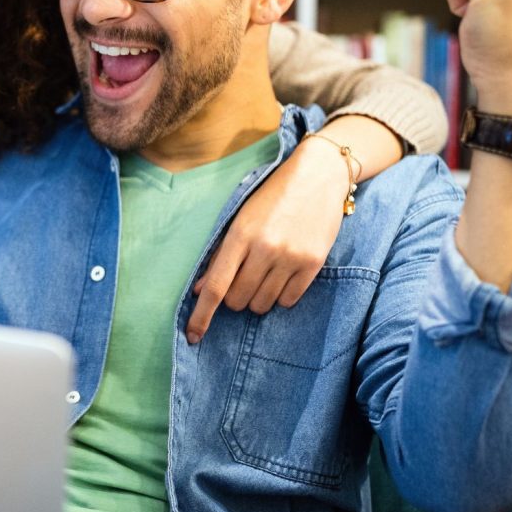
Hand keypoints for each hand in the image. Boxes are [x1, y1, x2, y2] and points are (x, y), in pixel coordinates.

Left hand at [185, 137, 344, 343]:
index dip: (201, 315)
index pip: (215, 286)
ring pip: (262, 304)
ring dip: (256, 299)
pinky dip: (280, 296)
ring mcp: (291, 257)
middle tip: (242, 278)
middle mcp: (265, 248)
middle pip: (237, 300)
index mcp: (240, 235)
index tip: (192, 336)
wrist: (318, 175)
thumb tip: (199, 290)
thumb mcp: (240, 219)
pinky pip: (289, 300)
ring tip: (263, 275)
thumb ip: (220, 254)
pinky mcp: (313, 263)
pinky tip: (282, 276)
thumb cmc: (272, 197)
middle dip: (233, 298)